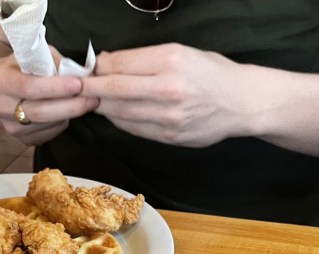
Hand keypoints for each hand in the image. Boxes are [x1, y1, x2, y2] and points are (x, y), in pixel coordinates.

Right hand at [0, 50, 99, 144]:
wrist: (6, 85)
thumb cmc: (25, 66)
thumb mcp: (35, 55)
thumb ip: (53, 63)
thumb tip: (79, 75)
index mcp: (1, 81)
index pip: (30, 87)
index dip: (55, 88)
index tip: (78, 84)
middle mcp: (1, 107)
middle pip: (40, 112)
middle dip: (70, 106)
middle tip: (92, 98)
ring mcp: (11, 126)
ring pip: (47, 125)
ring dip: (70, 114)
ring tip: (88, 102)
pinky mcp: (22, 139)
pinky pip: (49, 134)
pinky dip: (63, 123)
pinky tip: (69, 111)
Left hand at [81, 44, 241, 146]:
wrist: (242, 103)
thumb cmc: (211, 73)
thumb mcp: (181, 52)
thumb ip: (144, 58)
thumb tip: (107, 63)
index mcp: (171, 61)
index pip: (119, 64)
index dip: (98, 67)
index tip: (89, 67)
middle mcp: (168, 88)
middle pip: (114, 89)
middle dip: (90, 88)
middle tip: (77, 87)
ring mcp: (168, 116)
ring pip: (119, 112)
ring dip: (101, 105)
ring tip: (94, 99)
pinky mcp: (169, 136)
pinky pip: (133, 128)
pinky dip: (118, 119)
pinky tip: (115, 112)